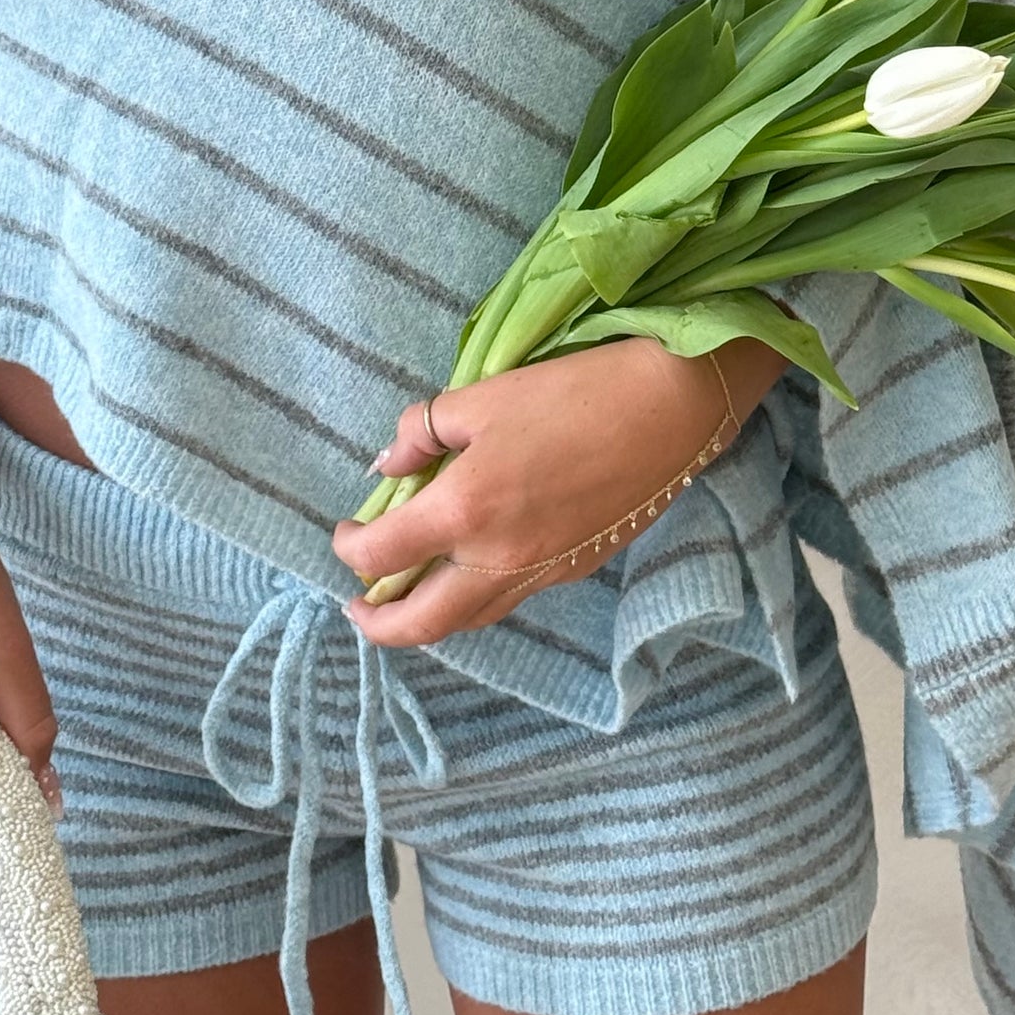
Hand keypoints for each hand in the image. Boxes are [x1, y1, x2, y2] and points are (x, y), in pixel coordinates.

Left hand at [332, 335, 786, 647]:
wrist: (671, 409)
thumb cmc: (572, 391)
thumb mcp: (482, 396)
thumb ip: (422, 432)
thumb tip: (388, 466)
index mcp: (464, 512)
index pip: (381, 554)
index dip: (348, 548)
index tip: (343, 533)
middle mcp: (496, 560)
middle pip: (419, 623)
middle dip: (378, 623)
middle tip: (358, 606)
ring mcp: (540, 573)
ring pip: (469, 620)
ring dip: (428, 618)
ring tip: (408, 595)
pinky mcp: (574, 570)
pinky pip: (509, 599)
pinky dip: (476, 597)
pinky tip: (472, 567)